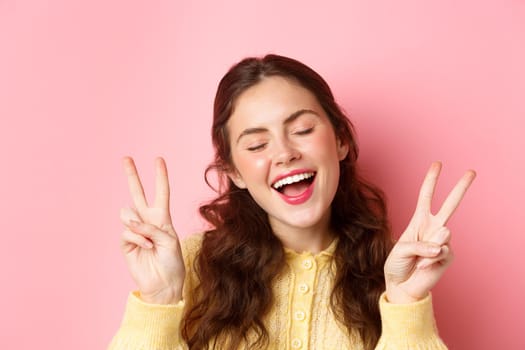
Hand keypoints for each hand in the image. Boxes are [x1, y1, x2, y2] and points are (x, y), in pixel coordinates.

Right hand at [120, 157, 184, 303]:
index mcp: (162, 217)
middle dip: (132, 176)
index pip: (161, 192)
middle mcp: (148, 220)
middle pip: (138, 193)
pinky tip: (146, 247)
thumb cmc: (172, 261)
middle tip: (126, 158)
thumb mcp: (169, 240)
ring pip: (128, 213)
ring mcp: (135, 230)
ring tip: (149, 240)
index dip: (160, 176)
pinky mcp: (126, 242)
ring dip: (139, 226)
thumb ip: (150, 227)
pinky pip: (127, 231)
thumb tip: (129, 220)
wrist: (164, 283)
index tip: (158, 159)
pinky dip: (137, 238)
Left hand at [384, 162, 475, 303]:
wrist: (401, 286)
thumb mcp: (401, 249)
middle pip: (450, 204)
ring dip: (428, 246)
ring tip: (419, 258)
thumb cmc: (397, 264)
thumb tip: (442, 242)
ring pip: (444, 233)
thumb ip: (421, 244)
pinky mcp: (448, 256)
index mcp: (419, 220)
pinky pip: (442, 251)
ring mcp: (442, 241)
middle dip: (461, 188)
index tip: (438, 164)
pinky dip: (430, 259)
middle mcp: (433, 228)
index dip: (431, 180)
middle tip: (471, 171)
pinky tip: (424, 266)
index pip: (426, 196)